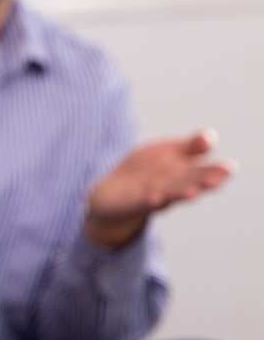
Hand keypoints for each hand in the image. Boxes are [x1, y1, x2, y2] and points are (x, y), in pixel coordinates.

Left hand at [86, 130, 234, 249]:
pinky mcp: (131, 204)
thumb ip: (190, 147)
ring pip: (168, 195)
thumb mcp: (168, 154)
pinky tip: (154, 198)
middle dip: (202, 182)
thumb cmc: (146, 173)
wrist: (110, 198)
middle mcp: (171, 189)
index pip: (202, 173)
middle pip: (189, 185)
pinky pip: (141, 203)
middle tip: (218, 179)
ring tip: (192, 193)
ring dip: (179, 195)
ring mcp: (152, 197)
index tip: (230, 167)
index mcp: (183, 176)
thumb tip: (211, 135)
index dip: (215, 171)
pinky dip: (148, 201)